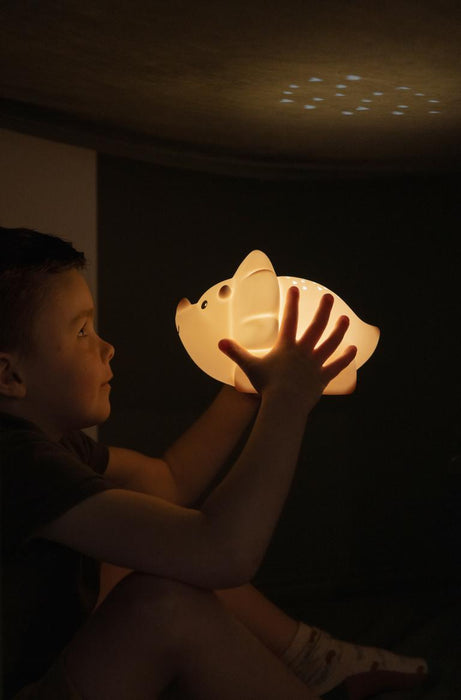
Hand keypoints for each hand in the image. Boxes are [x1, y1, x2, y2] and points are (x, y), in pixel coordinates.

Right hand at [218, 287, 356, 406]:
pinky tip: (354, 349)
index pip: (289, 319)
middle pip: (316, 326)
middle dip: (323, 310)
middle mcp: (303, 351)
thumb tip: (220, 342)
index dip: (292, 303)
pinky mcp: (323, 377)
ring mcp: (315, 364)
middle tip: (329, 297)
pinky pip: (337, 365)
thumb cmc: (267, 385)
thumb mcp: (249, 367)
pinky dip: (346, 358)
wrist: (284, 404)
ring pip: (330, 343)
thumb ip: (236, 353)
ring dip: (339, 330)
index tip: (294, 289)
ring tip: (345, 318)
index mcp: (286, 346)